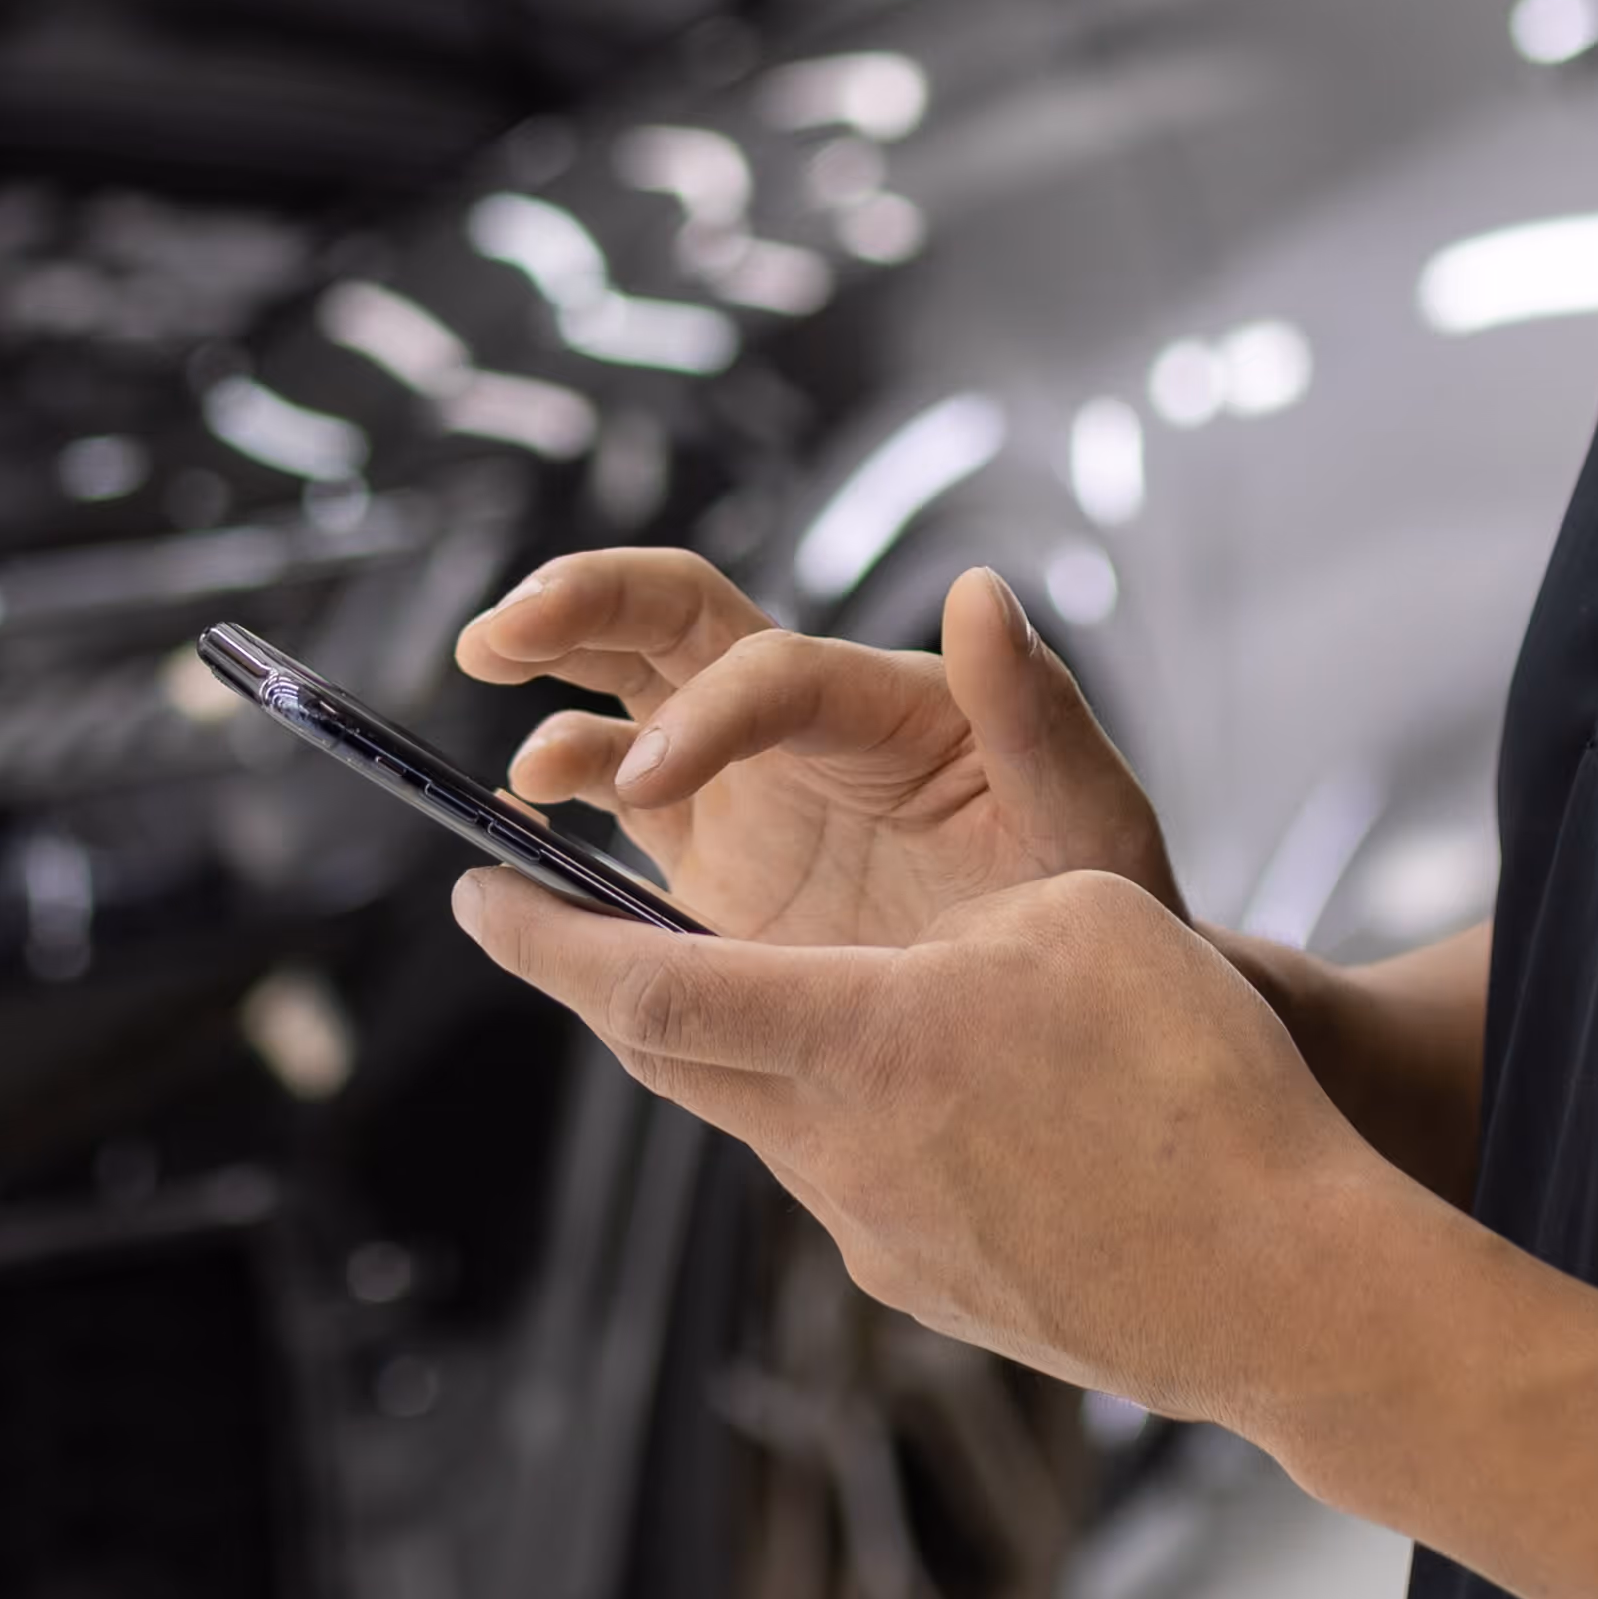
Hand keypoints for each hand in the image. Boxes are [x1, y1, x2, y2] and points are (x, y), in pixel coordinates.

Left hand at [452, 848, 1417, 1421]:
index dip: (542, 937)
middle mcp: (836, 1148)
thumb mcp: (1086, 902)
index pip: (643, 984)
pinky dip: (846, 1122)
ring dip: (743, 1052)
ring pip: (765, 1121)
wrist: (1281, 1289)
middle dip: (606, 986)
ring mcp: (875, 1234)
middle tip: (559, 926)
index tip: (472, 890)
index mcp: (858, 1037)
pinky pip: (852, 1183)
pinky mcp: (928, 1289)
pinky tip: (944, 1103)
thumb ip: (976, 857)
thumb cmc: (1196, 1080)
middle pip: (674, 1060)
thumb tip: (931, 823)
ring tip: (789, 997)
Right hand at [454, 554, 1175, 950]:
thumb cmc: (1096, 901)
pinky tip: (523, 834)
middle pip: (675, 620)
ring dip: (554, 692)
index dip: (706, 714)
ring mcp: (747, 783)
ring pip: (626, 695)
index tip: (656, 780)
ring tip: (520, 764)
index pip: (773, 672)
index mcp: (889, 702)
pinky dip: (563, 800)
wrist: (1074, 1008)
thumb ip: (1037, 712)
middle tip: (501, 632)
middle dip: (583, 606)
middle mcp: (805, 722)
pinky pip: (614, 805)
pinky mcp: (710, 855)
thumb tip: (983, 590)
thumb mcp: (1092, 818)